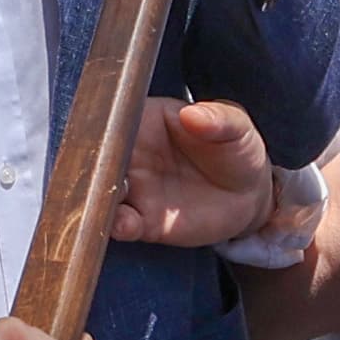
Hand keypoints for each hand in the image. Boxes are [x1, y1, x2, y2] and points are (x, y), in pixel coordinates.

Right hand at [103, 96, 284, 250]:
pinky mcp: (142, 221)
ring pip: (101, 192)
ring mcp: (134, 189)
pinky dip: (116, 226)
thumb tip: (194, 113)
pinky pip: (120, 224)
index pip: (114, 117)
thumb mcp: (237, 128)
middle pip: (96, 157)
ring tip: (111, 197)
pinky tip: (126, 224)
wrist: (248, 197)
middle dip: (91, 165)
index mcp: (144, 120)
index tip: (102, 133)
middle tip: (99, 169)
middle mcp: (130, 154)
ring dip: (98, 197)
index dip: (103, 124)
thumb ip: (219, 119)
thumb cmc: (237, 151)